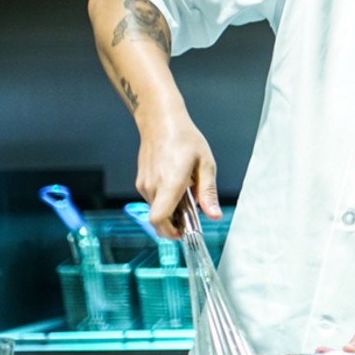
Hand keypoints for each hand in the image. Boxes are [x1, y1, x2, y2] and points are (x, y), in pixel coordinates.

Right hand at [135, 112, 219, 236]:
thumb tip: (214, 215)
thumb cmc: (185, 139)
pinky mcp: (141, 182)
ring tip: (187, 195)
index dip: (170, 231)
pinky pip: (152, 201)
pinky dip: (164, 202)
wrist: (160, 122)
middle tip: (191, 217)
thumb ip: (208, 192)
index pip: (160, 218)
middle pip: (159, 219)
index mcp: (170, 182)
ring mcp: (144, 185)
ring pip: (156, 211)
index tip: (184, 232)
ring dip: (171, 212)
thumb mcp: (206, 164)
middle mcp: (153, 186)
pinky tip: (177, 188)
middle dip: (175, 224)